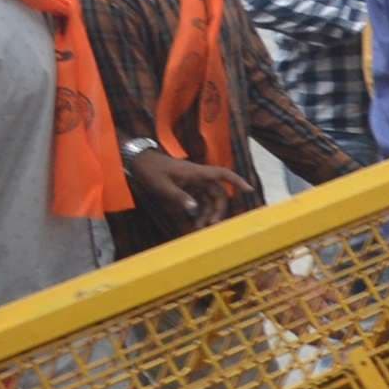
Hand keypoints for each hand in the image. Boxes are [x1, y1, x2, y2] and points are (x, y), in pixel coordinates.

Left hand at [128, 147, 248, 228]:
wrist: (139, 161)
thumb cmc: (151, 171)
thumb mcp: (162, 186)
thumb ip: (178, 197)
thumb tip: (194, 209)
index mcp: (196, 173)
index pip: (222, 174)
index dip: (237, 181)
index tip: (249, 190)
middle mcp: (199, 177)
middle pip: (217, 192)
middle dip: (218, 209)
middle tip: (211, 224)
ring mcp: (193, 182)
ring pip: (208, 198)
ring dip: (207, 212)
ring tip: (200, 227)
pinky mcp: (187, 186)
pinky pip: (198, 199)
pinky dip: (199, 210)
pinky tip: (193, 221)